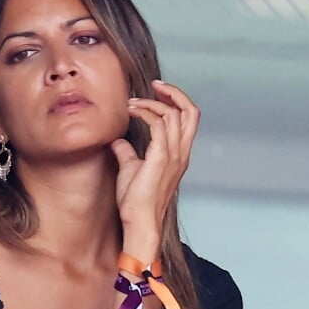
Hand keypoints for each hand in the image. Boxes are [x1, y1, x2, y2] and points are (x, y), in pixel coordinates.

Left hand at [111, 81, 199, 261]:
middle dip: (174, 92)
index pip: (189, 119)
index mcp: (178, 155)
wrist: (138, 222)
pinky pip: (160, 125)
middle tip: (155, 85)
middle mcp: (180, 153)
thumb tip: (117, 140)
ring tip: (133, 102)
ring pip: (174, 114)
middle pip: (191, 111)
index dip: (176, 100)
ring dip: (152, 102)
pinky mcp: (160, 159)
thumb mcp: (130, 169)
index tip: (155, 92)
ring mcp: (173, 156)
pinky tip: (132, 112)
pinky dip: (146, 113)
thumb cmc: (136, 202)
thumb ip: (127, 153)